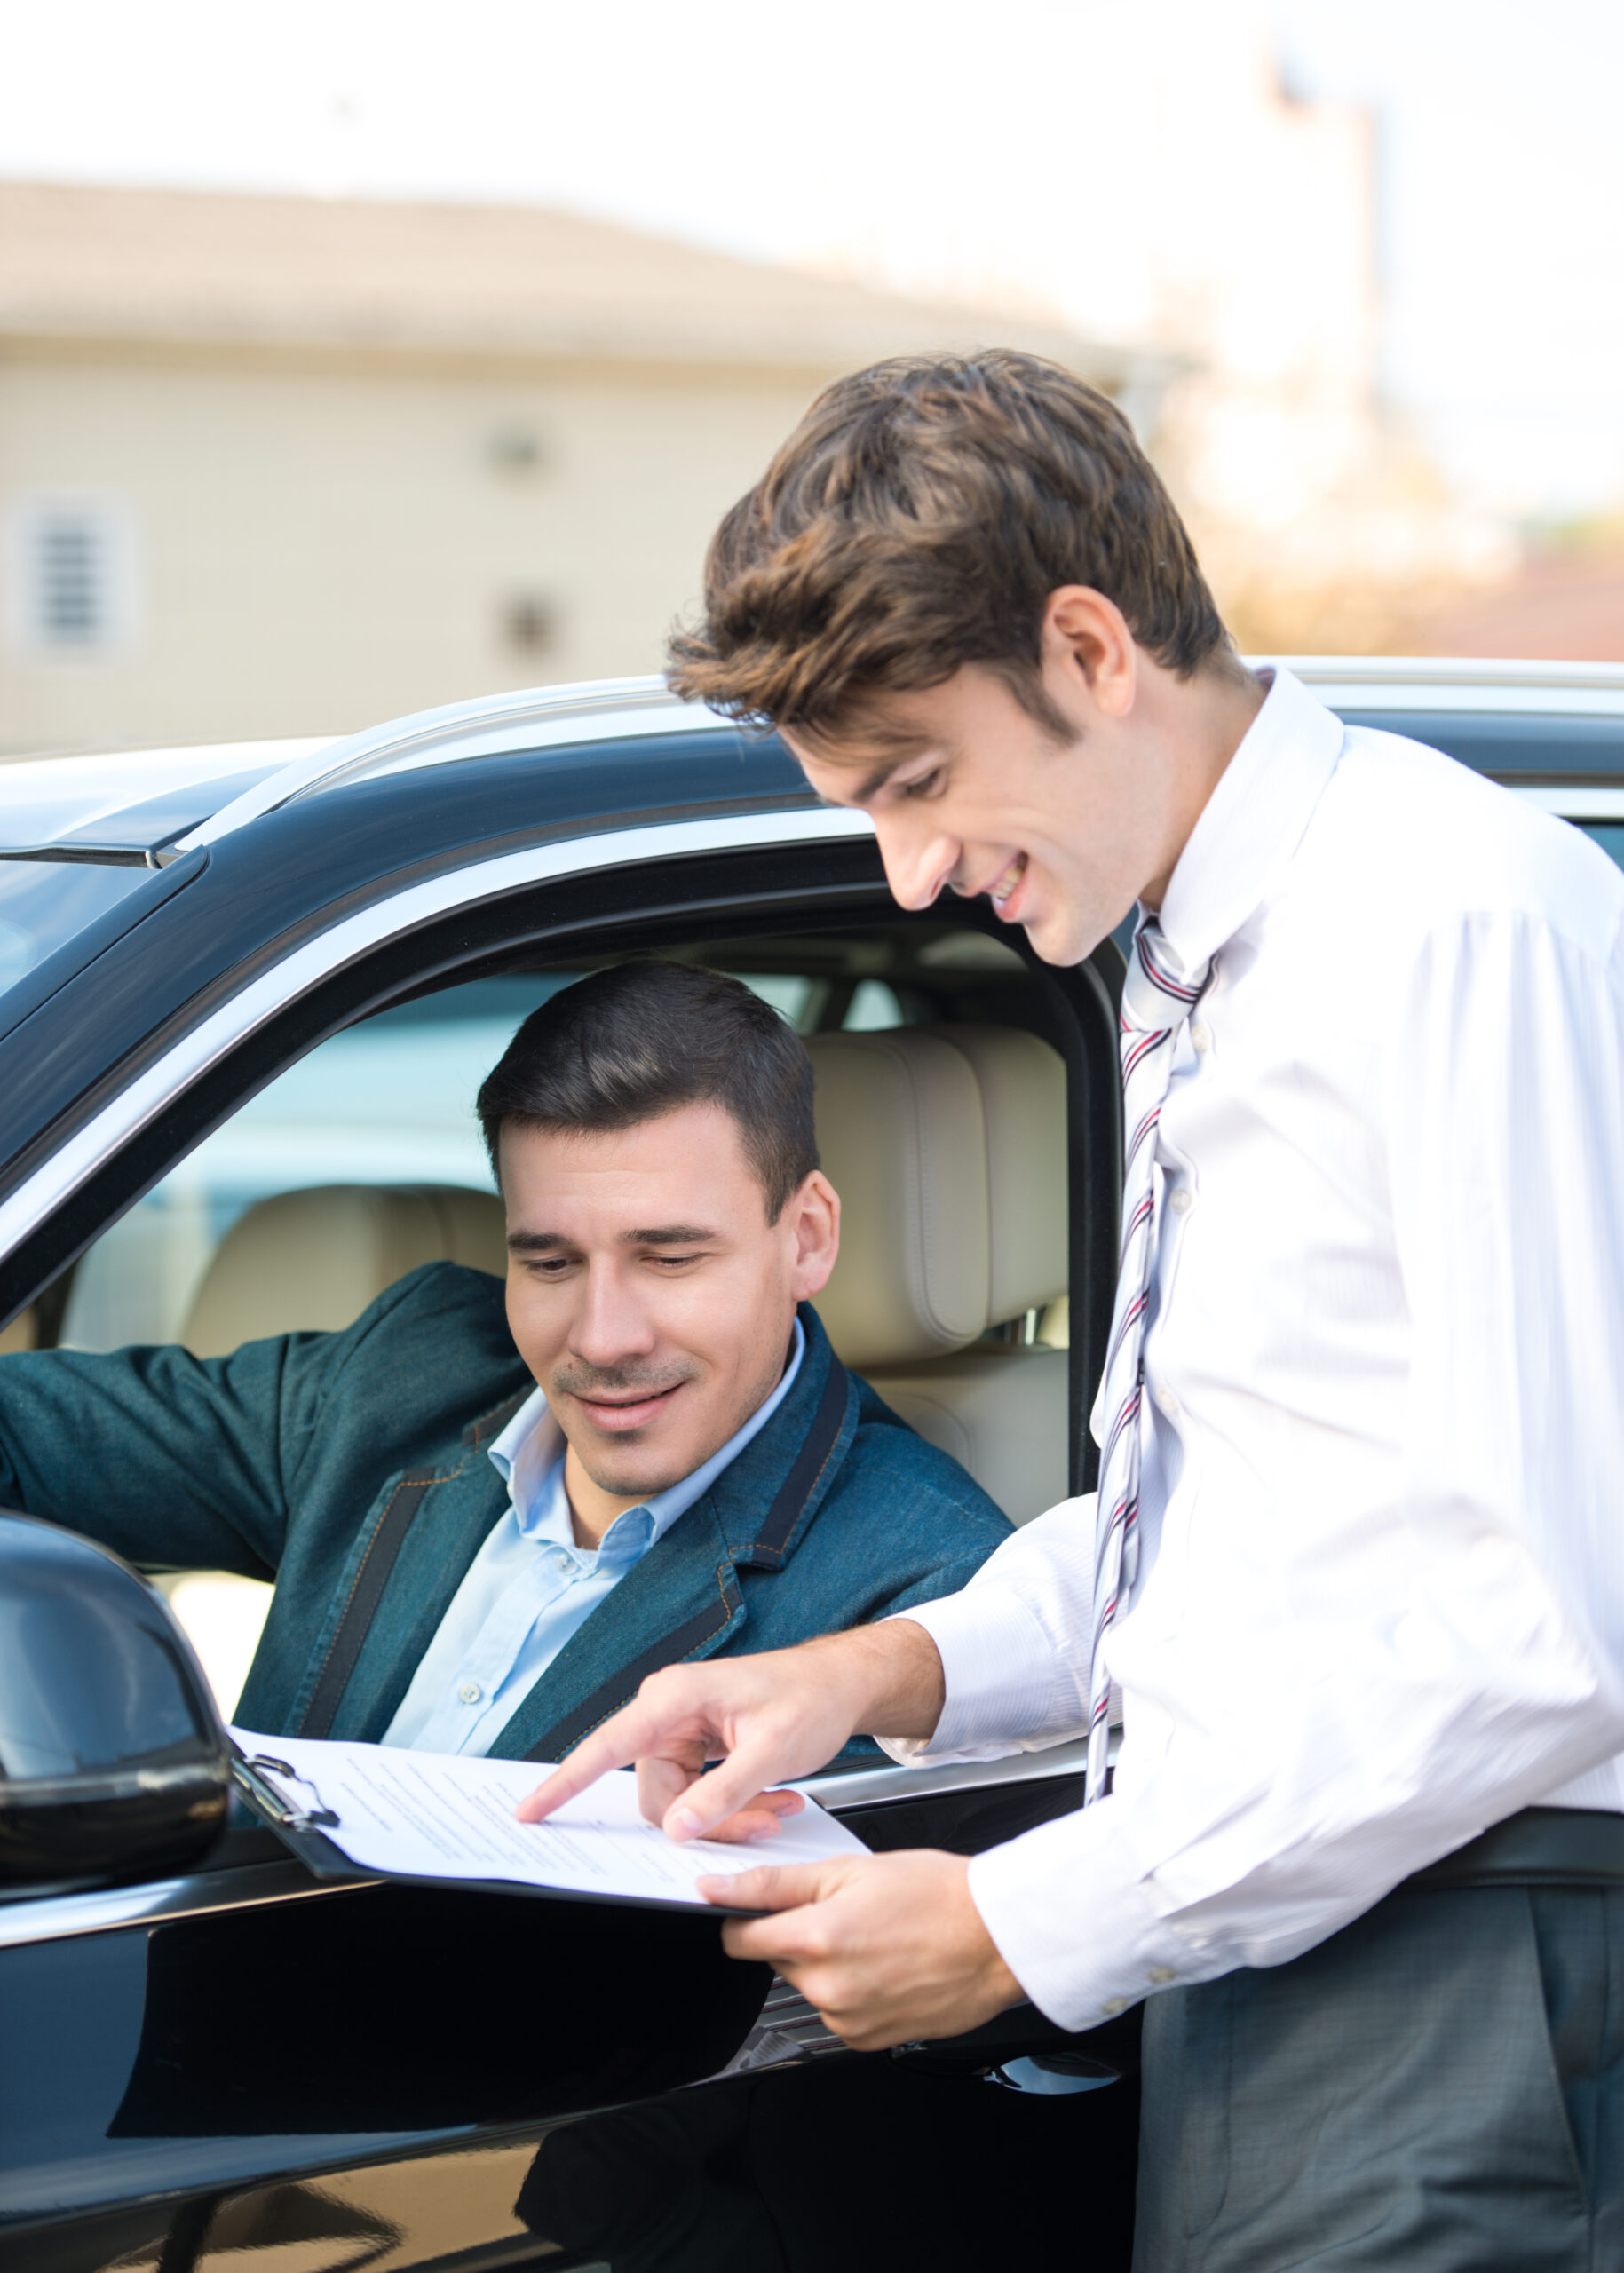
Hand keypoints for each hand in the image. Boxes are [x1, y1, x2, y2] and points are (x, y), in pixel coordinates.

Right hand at [515, 1621, 944, 1840]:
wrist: (837, 1684)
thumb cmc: (809, 1697)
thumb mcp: (772, 1750)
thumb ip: (724, 1794)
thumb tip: (678, 1828)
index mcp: (674, 1698)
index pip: (606, 1745)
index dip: (565, 1782)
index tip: (529, 1811)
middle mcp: (668, 1712)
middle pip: (657, 1795)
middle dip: (708, 1819)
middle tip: (763, 1822)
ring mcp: (681, 1730)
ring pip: (678, 1803)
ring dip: (728, 1815)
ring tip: (776, 1805)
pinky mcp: (696, 1747)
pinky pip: (695, 1795)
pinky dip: (732, 1806)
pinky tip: (771, 1799)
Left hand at [701, 1848, 1023, 2050]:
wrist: (996, 1938)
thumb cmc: (937, 1895)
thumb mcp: (850, 1869)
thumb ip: (777, 1882)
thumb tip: (719, 1889)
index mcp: (817, 1938)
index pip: (738, 1940)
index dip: (739, 1918)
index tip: (751, 1909)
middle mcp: (827, 1987)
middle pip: (776, 1960)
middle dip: (796, 1936)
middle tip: (844, 1912)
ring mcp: (847, 2018)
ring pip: (808, 1985)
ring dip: (825, 1964)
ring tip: (874, 1939)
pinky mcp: (867, 2040)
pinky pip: (837, 2011)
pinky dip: (850, 1990)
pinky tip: (885, 1967)